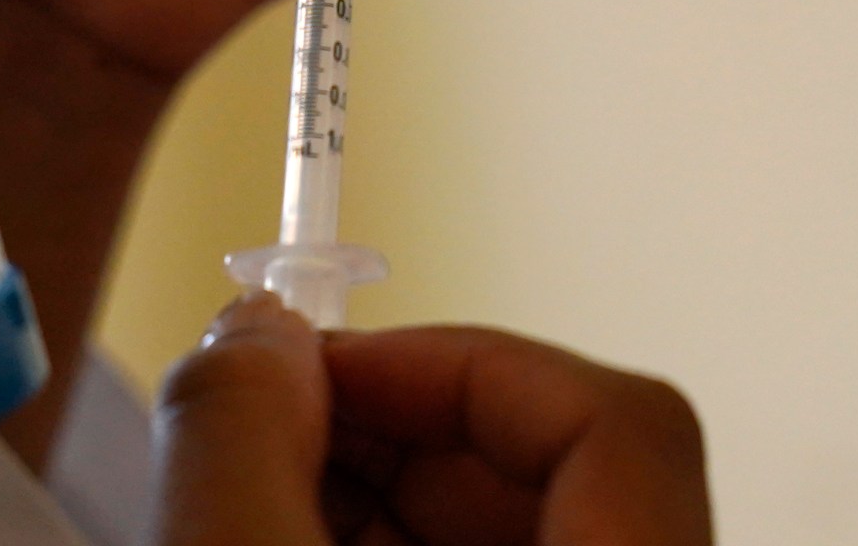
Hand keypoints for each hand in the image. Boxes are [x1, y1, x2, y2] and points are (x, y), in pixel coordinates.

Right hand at [156, 295, 712, 545]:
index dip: (458, 364)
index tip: (327, 364)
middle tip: (265, 430)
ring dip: (372, 494)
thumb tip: (254, 331)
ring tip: (256, 509)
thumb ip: (240, 436)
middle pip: (548, 467)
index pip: (618, 422)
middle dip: (392, 427)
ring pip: (507, 529)